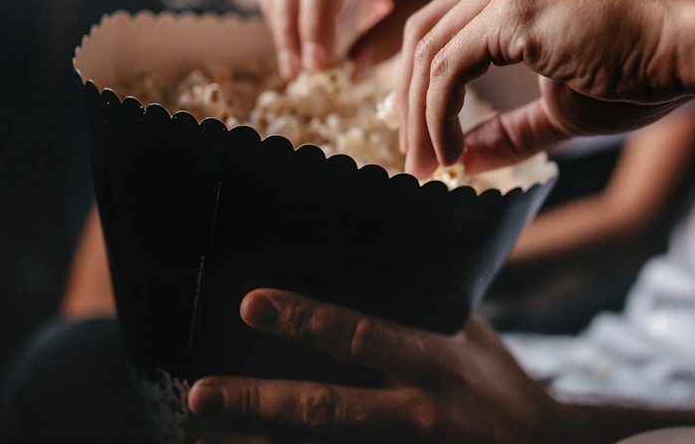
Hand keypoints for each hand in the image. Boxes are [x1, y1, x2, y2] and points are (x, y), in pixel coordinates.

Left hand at [187, 289, 574, 443]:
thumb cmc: (497, 383)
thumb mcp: (469, 336)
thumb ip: (421, 310)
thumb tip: (367, 267)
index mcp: (434, 362)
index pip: (362, 335)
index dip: (308, 320)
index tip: (252, 303)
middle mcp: (418, 410)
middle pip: (329, 409)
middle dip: (261, 402)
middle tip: (198, 394)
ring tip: (204, 443)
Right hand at [245, 0, 489, 78]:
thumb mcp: (430, 6)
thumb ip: (392, 36)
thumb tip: (351, 72)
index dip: (315, 18)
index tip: (318, 63)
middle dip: (290, 23)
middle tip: (298, 71)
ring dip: (277, 16)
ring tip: (295, 62)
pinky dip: (273, 0)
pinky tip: (294, 34)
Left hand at [392, 0, 694, 177]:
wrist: (688, 46)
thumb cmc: (639, 73)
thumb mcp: (560, 107)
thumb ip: (508, 130)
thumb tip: (461, 161)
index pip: (442, 28)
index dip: (421, 87)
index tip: (426, 140)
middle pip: (422, 34)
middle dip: (408, 103)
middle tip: (415, 160)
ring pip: (428, 51)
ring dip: (419, 116)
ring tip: (429, 164)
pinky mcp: (514, 9)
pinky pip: (449, 65)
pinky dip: (438, 113)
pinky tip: (450, 149)